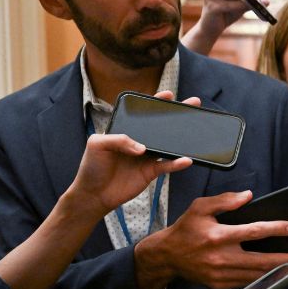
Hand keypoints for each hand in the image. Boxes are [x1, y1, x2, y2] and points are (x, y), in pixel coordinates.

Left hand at [71, 91, 194, 214]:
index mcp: (125, 130)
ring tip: (195, 131)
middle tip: (192, 104)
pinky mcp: (151, 171)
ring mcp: (146, 156)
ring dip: (182, 139)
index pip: (142, 114)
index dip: (156, 103)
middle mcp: (138, 141)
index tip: (169, 94)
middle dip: (177, 116)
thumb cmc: (91, 166)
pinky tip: (186, 160)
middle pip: (161, 127)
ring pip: (168, 144)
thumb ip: (118, 139)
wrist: (93, 193)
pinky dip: (177, 163)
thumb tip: (142, 148)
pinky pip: (167, 165)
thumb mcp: (96, 144)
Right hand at [134, 191, 287, 288]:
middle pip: (262, 260)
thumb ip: (225, 201)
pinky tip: (277, 272)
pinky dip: (264, 278)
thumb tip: (249, 196)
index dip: (276, 229)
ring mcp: (221, 274)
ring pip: (258, 274)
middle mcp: (221, 257)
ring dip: (280, 270)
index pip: (254, 232)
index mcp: (218, 236)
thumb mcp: (200, 207)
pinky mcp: (220, 285)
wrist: (167, 256)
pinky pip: (248, 282)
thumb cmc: (186, 229)